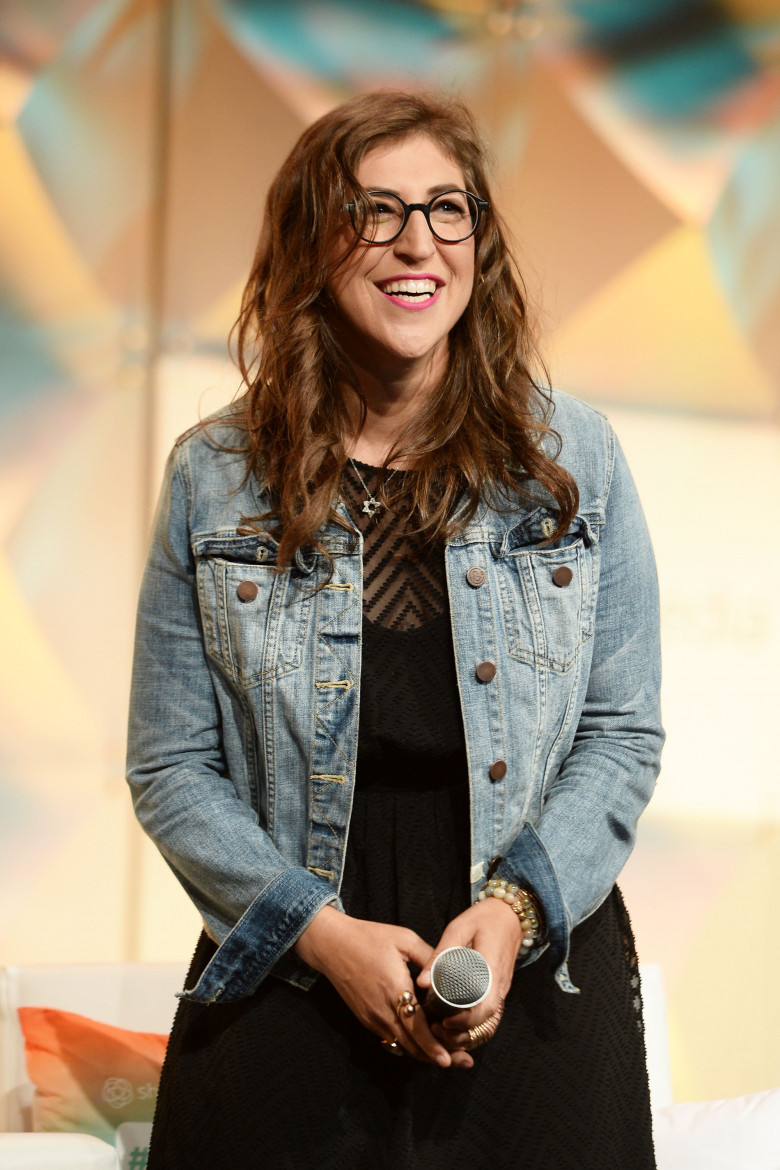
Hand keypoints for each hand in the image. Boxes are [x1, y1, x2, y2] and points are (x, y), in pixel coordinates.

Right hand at [294, 906, 473, 1067]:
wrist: (332, 944)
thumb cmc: (369, 937)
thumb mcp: (405, 939)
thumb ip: (430, 956)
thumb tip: (452, 970)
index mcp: (393, 988)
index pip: (415, 1026)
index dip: (432, 1045)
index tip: (448, 1059)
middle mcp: (381, 1010)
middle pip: (411, 1044)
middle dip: (437, 1056)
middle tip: (462, 1061)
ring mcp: (372, 1017)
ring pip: (402, 1046)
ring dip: (424, 1053)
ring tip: (449, 1056)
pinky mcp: (366, 1019)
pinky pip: (391, 1039)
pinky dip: (409, 1045)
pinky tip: (424, 1043)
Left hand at [416, 898, 522, 1051]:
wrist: (510, 915)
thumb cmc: (483, 918)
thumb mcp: (458, 929)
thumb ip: (441, 954)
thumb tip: (422, 982)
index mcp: (492, 968)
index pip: (485, 1006)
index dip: (465, 1020)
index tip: (443, 1022)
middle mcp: (500, 984)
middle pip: (488, 1021)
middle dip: (463, 1032)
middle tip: (436, 1030)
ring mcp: (502, 989)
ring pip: (490, 1022)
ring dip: (468, 1032)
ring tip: (442, 1031)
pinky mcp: (499, 990)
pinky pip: (490, 1015)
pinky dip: (474, 1025)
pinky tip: (454, 1024)